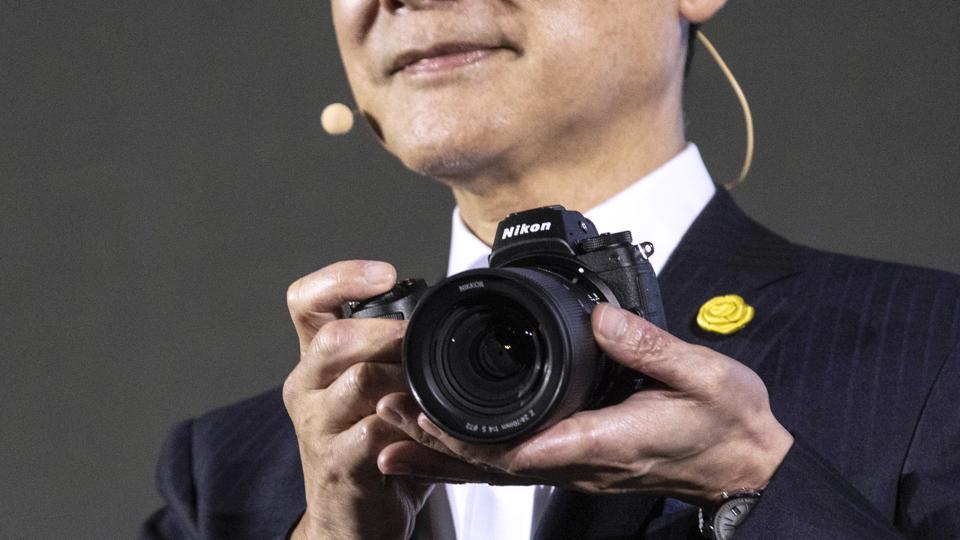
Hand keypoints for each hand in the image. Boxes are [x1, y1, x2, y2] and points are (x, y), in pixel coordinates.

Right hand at [283, 260, 421, 539]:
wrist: (352, 519)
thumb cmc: (372, 449)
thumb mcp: (377, 391)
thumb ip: (395, 354)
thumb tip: (442, 314)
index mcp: (316, 362)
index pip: (307, 301)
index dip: (342, 277)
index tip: (385, 274)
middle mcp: (307, 387)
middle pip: (334, 337)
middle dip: (388, 332)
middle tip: (420, 340)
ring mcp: (317, 427)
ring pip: (358, 380)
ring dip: (404, 379)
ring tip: (426, 389)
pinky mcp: (336, 465)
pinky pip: (373, 432)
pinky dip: (405, 425)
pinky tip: (420, 428)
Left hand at [377, 303, 793, 504]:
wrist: (741, 463)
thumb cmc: (724, 422)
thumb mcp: (704, 374)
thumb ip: (649, 347)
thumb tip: (601, 317)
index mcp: (608, 438)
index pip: (530, 446)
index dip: (474, 437)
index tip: (429, 416)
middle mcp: (582, 460)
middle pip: (495, 461)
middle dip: (437, 441)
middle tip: (387, 412)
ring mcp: (575, 466)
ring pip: (495, 470)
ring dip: (441, 454)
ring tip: (388, 434)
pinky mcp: (574, 462)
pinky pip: (512, 466)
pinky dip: (467, 460)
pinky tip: (434, 450)